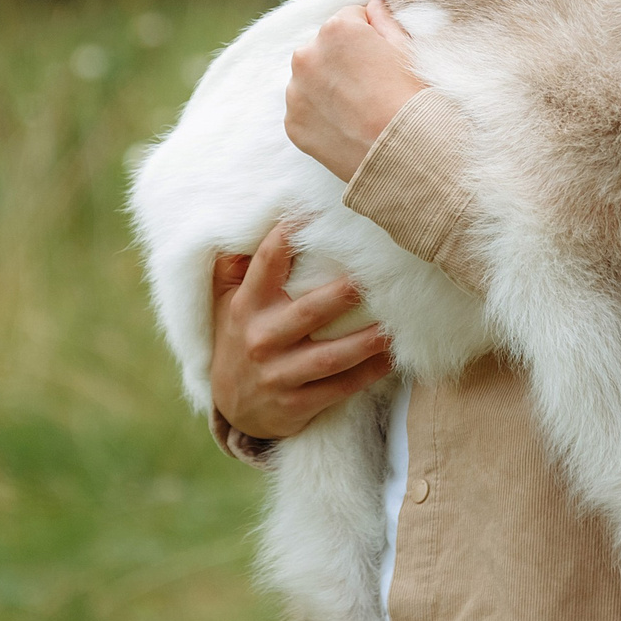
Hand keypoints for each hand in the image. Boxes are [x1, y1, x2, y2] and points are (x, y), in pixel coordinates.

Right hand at [210, 223, 393, 442]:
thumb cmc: (239, 339)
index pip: (267, 263)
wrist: (231, 408)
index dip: (289, 237)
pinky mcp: (296, 405)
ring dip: (366, 341)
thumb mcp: (226, 303)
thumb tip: (252, 221)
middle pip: (309, 311)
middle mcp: (262, 339)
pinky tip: (393, 358)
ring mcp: (278, 375)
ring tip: (395, 324)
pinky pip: (339, 388)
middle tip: (377, 275)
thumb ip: (235, 266)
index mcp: (247, 306)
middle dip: (344, 294)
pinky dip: (368, 374)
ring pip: (330, 357)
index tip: (317, 213)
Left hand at [285, 0, 426, 183]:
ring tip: (362, 109)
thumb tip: (375, 3)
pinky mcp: (292, 124)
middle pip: (326, 46)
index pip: (351, 17)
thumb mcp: (409, 50)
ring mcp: (296, 91)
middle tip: (374, 86)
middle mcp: (307, 54)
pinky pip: (306, 108)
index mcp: (337, 29)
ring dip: (329, 85)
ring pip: (312, 77)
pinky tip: (349, 126)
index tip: (385, 61)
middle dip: (344, 59)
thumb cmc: (415, 100)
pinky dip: (322, 114)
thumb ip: (386, 20)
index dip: (372, 37)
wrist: (408, 159)